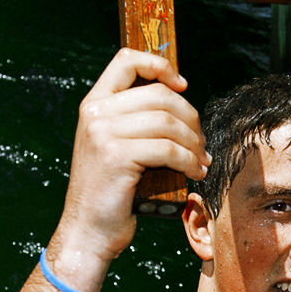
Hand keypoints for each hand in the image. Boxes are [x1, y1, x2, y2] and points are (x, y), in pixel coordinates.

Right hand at [53, 50, 208, 277]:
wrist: (88, 231)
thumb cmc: (111, 192)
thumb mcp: (115, 146)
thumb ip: (135, 120)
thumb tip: (180, 101)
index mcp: (94, 104)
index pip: (127, 60)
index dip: (160, 65)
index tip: (182, 86)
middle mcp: (95, 113)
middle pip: (159, 95)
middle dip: (190, 118)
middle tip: (201, 144)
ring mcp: (103, 133)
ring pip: (168, 122)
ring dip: (194, 143)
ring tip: (201, 161)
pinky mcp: (116, 156)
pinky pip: (168, 149)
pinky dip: (189, 161)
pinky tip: (195, 172)